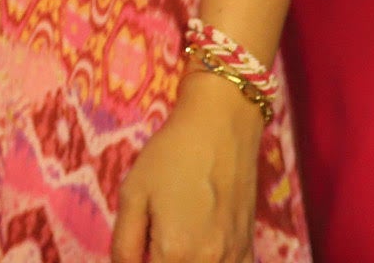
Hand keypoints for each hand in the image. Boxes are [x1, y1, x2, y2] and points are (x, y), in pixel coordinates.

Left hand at [112, 77, 261, 262]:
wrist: (222, 125)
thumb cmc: (172, 154)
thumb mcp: (133, 194)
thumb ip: (124, 244)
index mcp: (175, 253)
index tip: (140, 247)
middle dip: (162, 261)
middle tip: (155, 239)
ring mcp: (233, 258)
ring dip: (186, 262)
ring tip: (176, 239)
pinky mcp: (249, 248)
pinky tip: (200, 249)